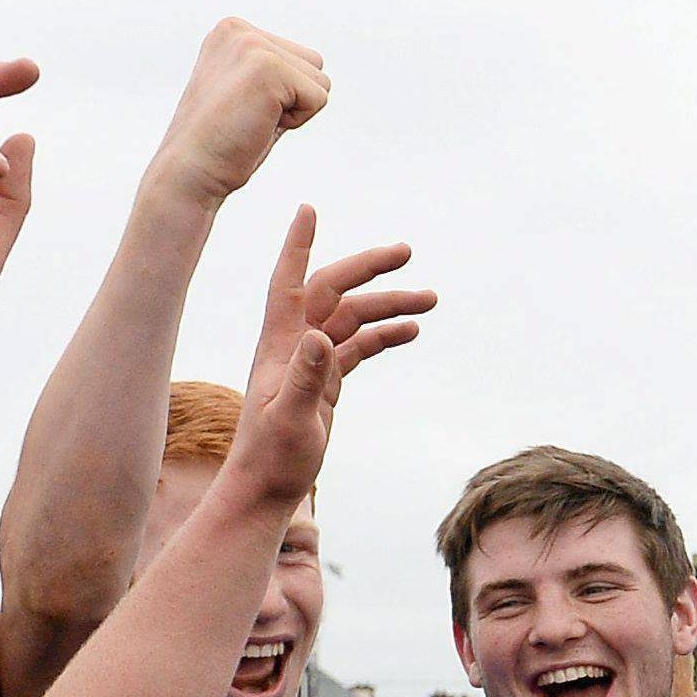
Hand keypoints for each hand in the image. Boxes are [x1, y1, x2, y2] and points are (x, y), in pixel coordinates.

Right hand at [151, 19, 331, 210]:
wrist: (190, 171)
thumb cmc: (221, 143)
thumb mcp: (246, 93)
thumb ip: (273, 72)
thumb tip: (317, 68)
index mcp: (232, 31)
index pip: (299, 58)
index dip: (284, 95)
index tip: (245, 109)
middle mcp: (239, 29)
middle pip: (314, 64)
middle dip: (294, 99)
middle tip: (251, 116)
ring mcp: (252, 45)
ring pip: (320, 80)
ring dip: (296, 111)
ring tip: (254, 119)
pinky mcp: (268, 67)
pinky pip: (319, 98)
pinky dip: (297, 122)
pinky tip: (259, 124)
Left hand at [219, 208, 433, 506]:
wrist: (266, 487)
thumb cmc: (272, 456)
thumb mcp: (291, 419)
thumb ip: (306, 378)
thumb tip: (320, 336)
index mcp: (281, 345)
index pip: (290, 283)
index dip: (298, 246)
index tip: (308, 209)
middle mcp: (295, 344)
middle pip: (333, 291)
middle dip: (367, 268)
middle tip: (406, 252)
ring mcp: (310, 361)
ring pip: (353, 319)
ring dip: (388, 306)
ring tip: (430, 299)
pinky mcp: (325, 381)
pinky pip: (358, 347)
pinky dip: (384, 335)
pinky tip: (411, 331)